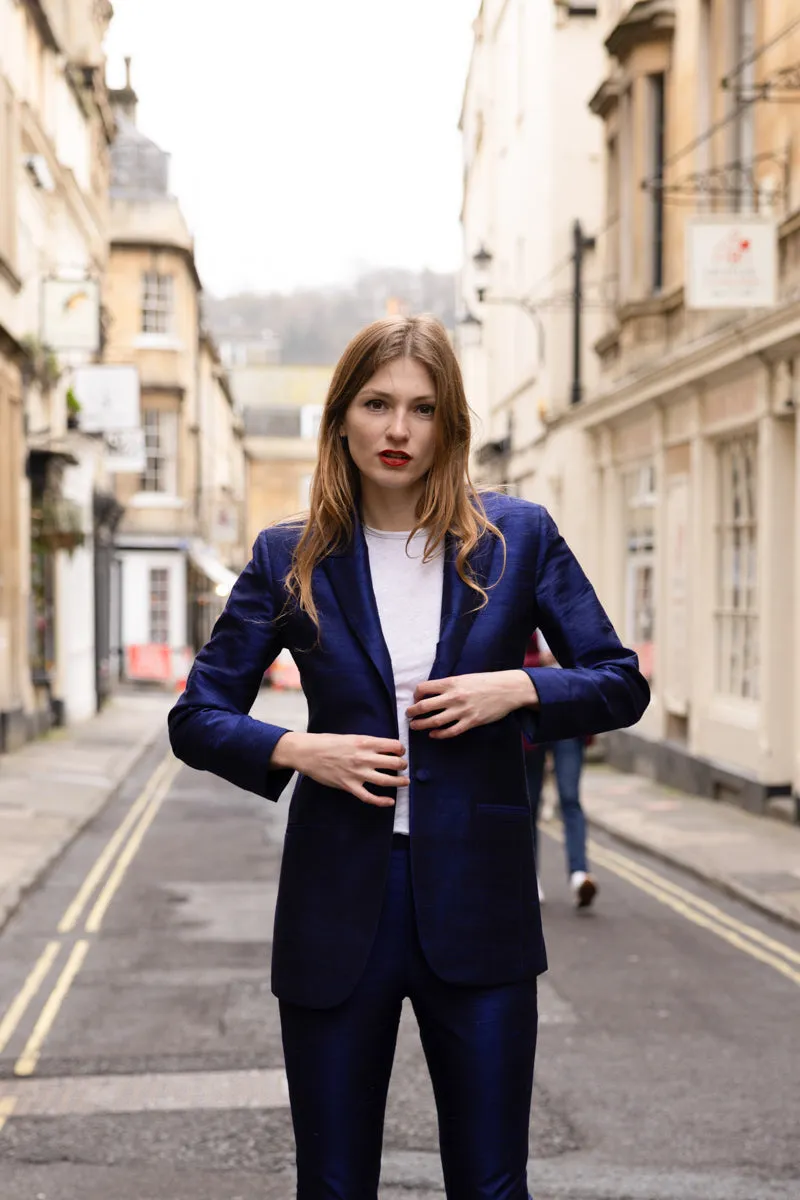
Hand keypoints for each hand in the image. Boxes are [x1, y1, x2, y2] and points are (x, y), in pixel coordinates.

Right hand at [272, 732, 407, 806]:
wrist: (308, 752)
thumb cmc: (328, 742)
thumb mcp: (351, 737)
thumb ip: (367, 743)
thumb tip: (382, 749)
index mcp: (365, 742)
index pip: (393, 746)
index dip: (401, 749)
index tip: (400, 752)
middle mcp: (364, 758)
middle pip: (394, 763)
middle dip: (402, 765)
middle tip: (402, 766)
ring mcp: (357, 773)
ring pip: (386, 780)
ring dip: (399, 782)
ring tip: (405, 781)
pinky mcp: (349, 786)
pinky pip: (369, 797)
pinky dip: (382, 801)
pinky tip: (390, 801)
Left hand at [407, 670, 538, 739]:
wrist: (507, 689)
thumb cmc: (486, 681)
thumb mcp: (464, 678)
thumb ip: (448, 685)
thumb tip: (432, 693)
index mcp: (451, 682)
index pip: (424, 688)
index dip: (416, 695)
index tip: (416, 699)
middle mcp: (454, 696)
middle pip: (424, 706)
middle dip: (412, 712)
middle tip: (409, 715)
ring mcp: (462, 711)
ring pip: (434, 721)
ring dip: (421, 725)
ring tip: (415, 726)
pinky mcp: (471, 722)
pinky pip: (450, 731)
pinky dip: (439, 734)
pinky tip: (433, 734)